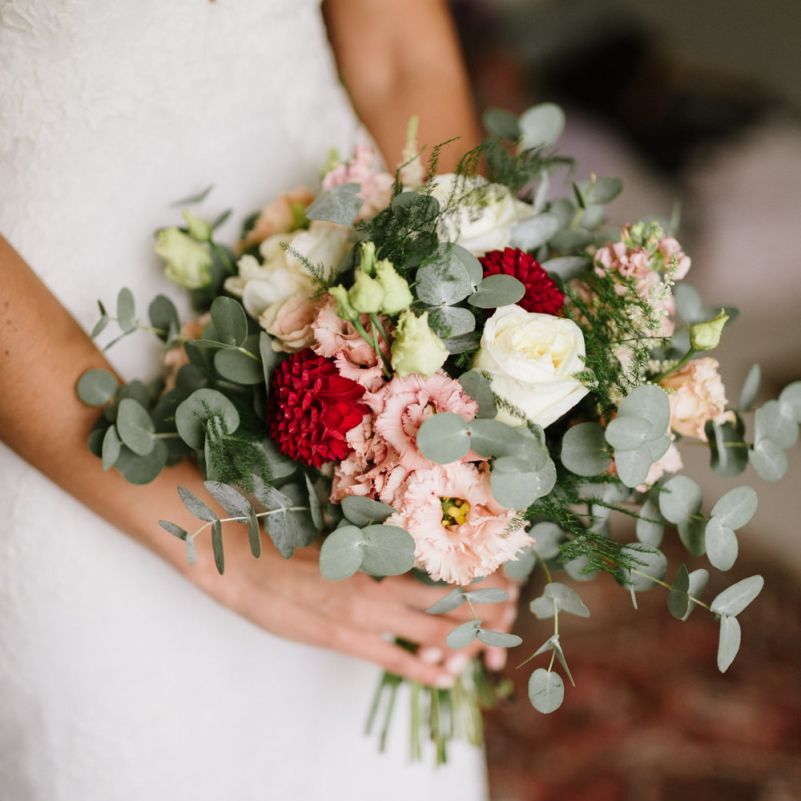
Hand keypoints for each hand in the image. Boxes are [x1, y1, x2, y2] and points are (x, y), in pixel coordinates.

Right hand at [192, 531, 518, 686]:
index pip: (446, 564)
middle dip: (485, 613)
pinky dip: (425, 669)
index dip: (479, 578)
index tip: (504, 584)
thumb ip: (378, 550)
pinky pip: (396, 660)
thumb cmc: (292, 545)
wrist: (245, 564)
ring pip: (434, 629)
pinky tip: (444, 677)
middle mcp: (383, 579)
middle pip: (451, 597)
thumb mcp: (342, 539)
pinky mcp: (345, 638)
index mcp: (383, 550)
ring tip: (487, 654)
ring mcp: (366, 611)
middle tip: (509, 621)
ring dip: (464, 644)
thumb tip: (409, 552)